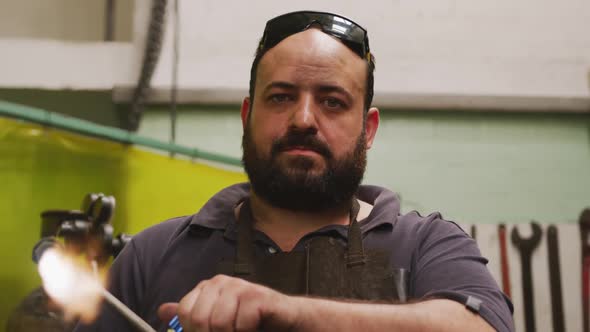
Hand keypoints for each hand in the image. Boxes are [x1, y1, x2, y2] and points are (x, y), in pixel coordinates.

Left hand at [158, 275, 300, 331]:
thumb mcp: (218, 319)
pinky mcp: (258, 296)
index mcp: (208, 288)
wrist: (286, 320)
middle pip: (199, 319)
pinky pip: (241, 323)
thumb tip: (162, 311)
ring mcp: (240, 286)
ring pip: (219, 324)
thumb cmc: (251, 321)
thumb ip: (192, 315)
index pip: (184, 313)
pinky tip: (254, 328)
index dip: (194, 331)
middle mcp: (222, 282)